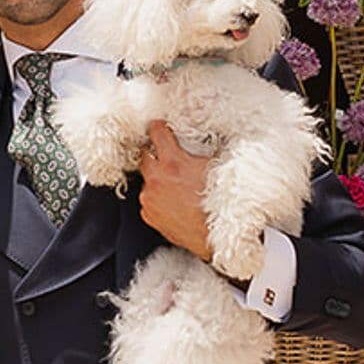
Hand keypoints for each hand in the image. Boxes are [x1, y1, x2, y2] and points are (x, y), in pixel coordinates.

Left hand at [138, 120, 213, 262]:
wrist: (214, 236)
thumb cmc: (218, 204)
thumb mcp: (215, 168)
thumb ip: (202, 152)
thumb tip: (204, 141)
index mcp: (173, 162)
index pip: (156, 133)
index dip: (158, 127)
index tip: (158, 127)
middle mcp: (156, 179)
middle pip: (144, 156)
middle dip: (154, 153)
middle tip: (164, 155)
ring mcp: (150, 198)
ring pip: (146, 180)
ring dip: (156, 179)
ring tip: (174, 185)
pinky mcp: (148, 215)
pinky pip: (148, 201)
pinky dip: (156, 198)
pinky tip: (172, 201)